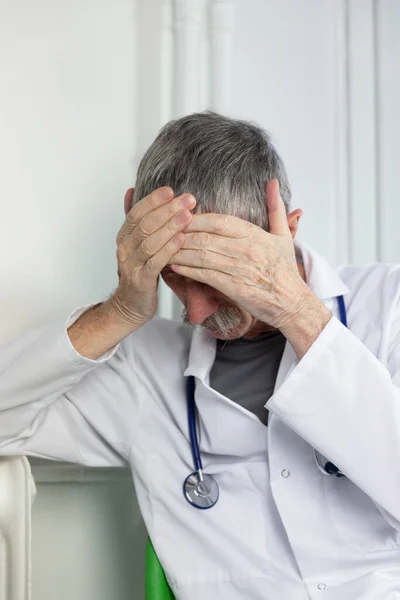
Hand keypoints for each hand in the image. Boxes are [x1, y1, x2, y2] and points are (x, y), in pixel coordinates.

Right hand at [110, 187, 195, 326]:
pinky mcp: (141, 280)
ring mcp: (131, 265)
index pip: (136, 213)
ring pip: (150, 241)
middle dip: (167, 210)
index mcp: (124, 237)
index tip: (171, 190)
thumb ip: (137, 220)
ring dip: (170, 227)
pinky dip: (169, 249)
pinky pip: (155, 261)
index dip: (153, 200)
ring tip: (188, 216)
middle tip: (188, 200)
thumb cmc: (139, 272)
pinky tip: (182, 239)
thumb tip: (131, 190)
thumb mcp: (136, 244)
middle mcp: (124, 248)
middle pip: (145, 224)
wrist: (130, 306)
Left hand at [168, 180, 310, 330]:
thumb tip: (271, 182)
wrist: (291, 302)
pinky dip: (187, 270)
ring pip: (201, 255)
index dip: (196, 218)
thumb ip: (276, 207)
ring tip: (163, 248)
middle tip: (164, 231)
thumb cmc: (285, 270)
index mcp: (254, 234)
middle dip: (182, 234)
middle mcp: (245, 249)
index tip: (181, 217)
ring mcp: (238, 269)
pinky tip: (174, 266)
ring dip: (180, 251)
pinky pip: (204, 275)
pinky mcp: (233, 288)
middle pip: (205, 237)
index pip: (219, 220)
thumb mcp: (284, 235)